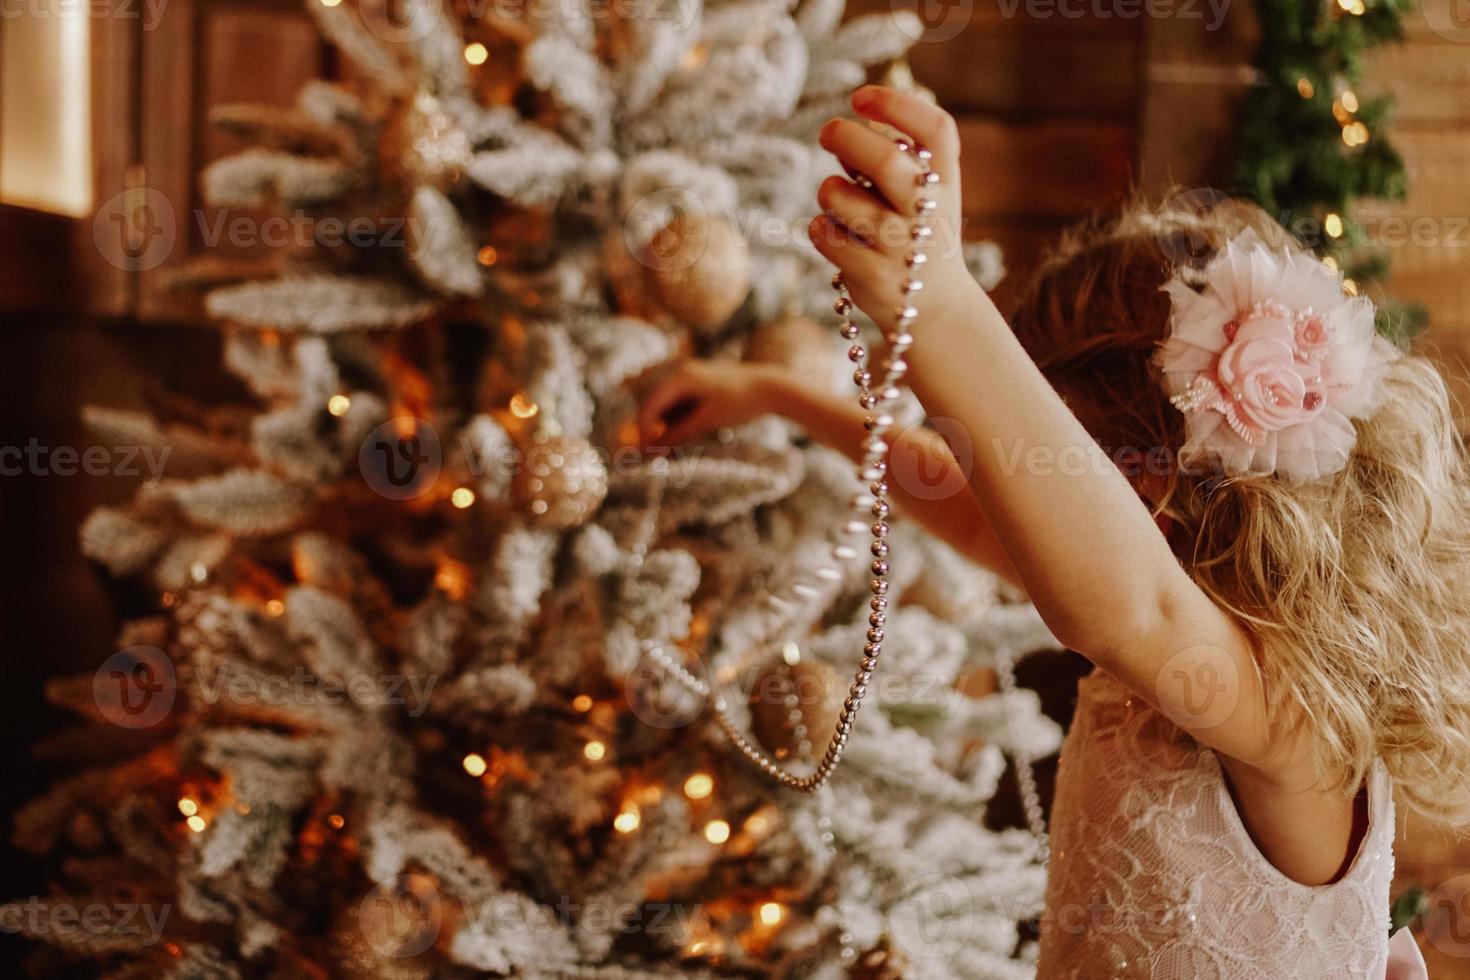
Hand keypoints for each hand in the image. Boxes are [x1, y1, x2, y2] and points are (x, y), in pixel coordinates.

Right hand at [638, 361, 784, 447]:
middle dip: (652, 429)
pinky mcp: (703, 385)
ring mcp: (694, 377)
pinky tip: (681, 437)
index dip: (643, 428)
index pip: (651, 403)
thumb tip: (652, 448)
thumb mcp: (707, 421)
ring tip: (666, 450)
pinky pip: (682, 404)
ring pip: (669, 405)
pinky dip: (679, 420)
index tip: (641, 450)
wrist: (774, 388)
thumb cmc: (741, 403)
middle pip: (656, 403)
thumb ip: (678, 434)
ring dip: (665, 427)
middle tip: (651, 453)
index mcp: (682, 377)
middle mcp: (684, 373)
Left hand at [811, 86, 976, 333]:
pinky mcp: (872, 277)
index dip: (898, 104)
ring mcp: (901, 248)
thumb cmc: (917, 234)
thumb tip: (842, 133)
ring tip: (838, 200)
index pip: (937, 131)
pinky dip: (821, 228)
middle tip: (827, 131)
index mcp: (945, 182)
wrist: (934, 307)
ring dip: (830, 190)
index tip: (861, 98)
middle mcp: (928, 213)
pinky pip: (824, 234)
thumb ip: (891, 160)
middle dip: (846, 138)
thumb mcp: (923, 194)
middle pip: (886, 161)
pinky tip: (837, 235)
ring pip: (842, 198)